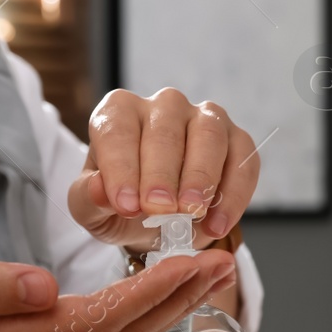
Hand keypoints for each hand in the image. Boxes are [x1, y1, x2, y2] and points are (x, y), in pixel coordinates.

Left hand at [69, 88, 259, 250]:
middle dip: (161, 174)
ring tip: (192, 213)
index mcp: (118, 113)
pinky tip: (217, 225)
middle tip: (159, 211)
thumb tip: (100, 189)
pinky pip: (243, 160)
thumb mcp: (91, 210)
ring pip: (208, 135)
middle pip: (165, 130)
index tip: (126, 205)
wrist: (158, 223)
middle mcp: (162, 107)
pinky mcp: (237, 140)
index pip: (117, 129)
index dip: (121, 166)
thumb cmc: (122, 205)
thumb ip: (88, 198)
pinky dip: (233, 195)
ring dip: (201, 177)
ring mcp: (204, 118)